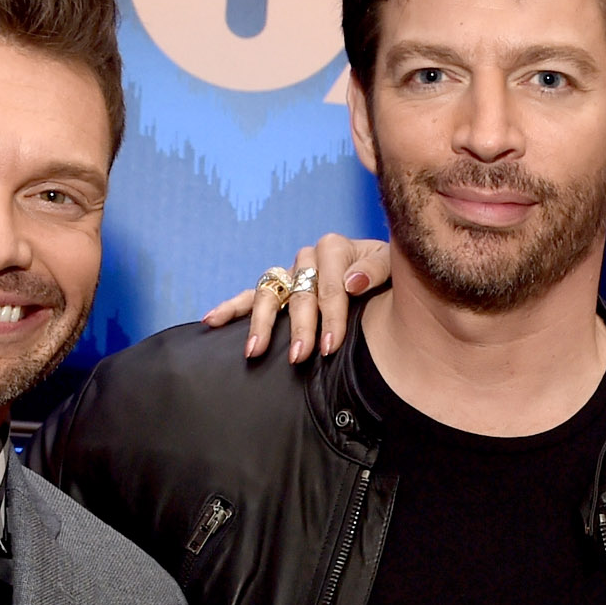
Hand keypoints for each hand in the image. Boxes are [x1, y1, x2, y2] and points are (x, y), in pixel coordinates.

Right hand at [202, 235, 390, 362]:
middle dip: (300, 327)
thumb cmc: (391, 273)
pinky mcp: (279, 287)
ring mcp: (290, 273)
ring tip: (254, 351)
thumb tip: (352, 282)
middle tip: (299, 356)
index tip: (331, 346)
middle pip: (299, 293)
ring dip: (262, 323)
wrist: (386, 275)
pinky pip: (251, 295)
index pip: (330, 285)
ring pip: (269, 293)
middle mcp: (308, 258)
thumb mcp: (394, 267)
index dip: (331, 316)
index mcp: (335, 249)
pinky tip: (211, 320)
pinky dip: (231, 307)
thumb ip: (376, 268)